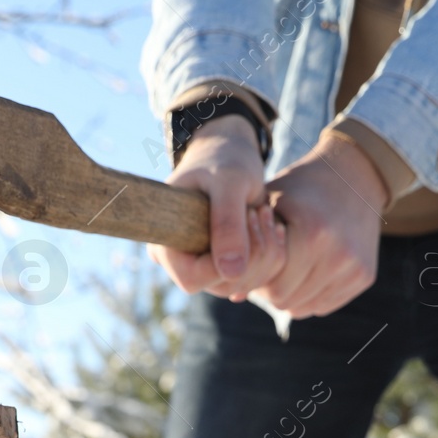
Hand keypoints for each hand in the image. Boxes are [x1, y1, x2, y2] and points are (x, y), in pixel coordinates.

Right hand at [149, 114, 286, 299]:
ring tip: (265, 212)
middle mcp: (180, 262)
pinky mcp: (226, 265)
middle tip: (261, 211)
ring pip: (241, 284)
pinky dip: (272, 254)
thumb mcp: (230, 182)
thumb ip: (228, 223)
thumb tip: (231, 272)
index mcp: (165, 243)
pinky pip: (255, 277)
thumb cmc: (224, 159)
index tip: (246, 217)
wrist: (232, 153)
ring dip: (266, 252)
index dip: (224, 261)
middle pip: (222, 285)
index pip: (193, 278)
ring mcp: (203, 266)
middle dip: (253, 254)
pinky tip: (272, 223)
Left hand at [252, 131, 387, 319]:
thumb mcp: (269, 204)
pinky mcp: (365, 276)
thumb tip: (234, 297)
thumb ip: (249, 244)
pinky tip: (304, 272)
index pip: (272, 288)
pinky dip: (310, 295)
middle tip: (264, 271)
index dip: (256, 281)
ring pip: (306, 307)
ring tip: (282, 269)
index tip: (250, 266)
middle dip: (270, 290)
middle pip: (287, 302)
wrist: (354, 176)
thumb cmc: (301, 189)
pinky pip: (326, 304)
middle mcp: (338, 256)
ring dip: (290, 294)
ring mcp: (355, 268)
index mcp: (312, 235)